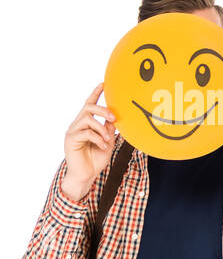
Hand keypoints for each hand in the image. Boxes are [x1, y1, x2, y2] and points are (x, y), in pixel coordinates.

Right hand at [61, 83, 116, 200]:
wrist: (86, 175)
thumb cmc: (96, 159)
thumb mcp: (107, 141)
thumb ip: (109, 129)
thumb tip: (115, 117)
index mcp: (86, 123)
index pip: (89, 104)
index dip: (95, 93)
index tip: (103, 84)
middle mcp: (77, 124)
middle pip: (88, 107)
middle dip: (102, 109)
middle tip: (113, 118)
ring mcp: (73, 131)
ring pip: (87, 119)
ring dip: (101, 128)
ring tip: (108, 139)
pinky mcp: (71, 140)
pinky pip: (86, 132)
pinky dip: (98, 138)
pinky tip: (103, 145)